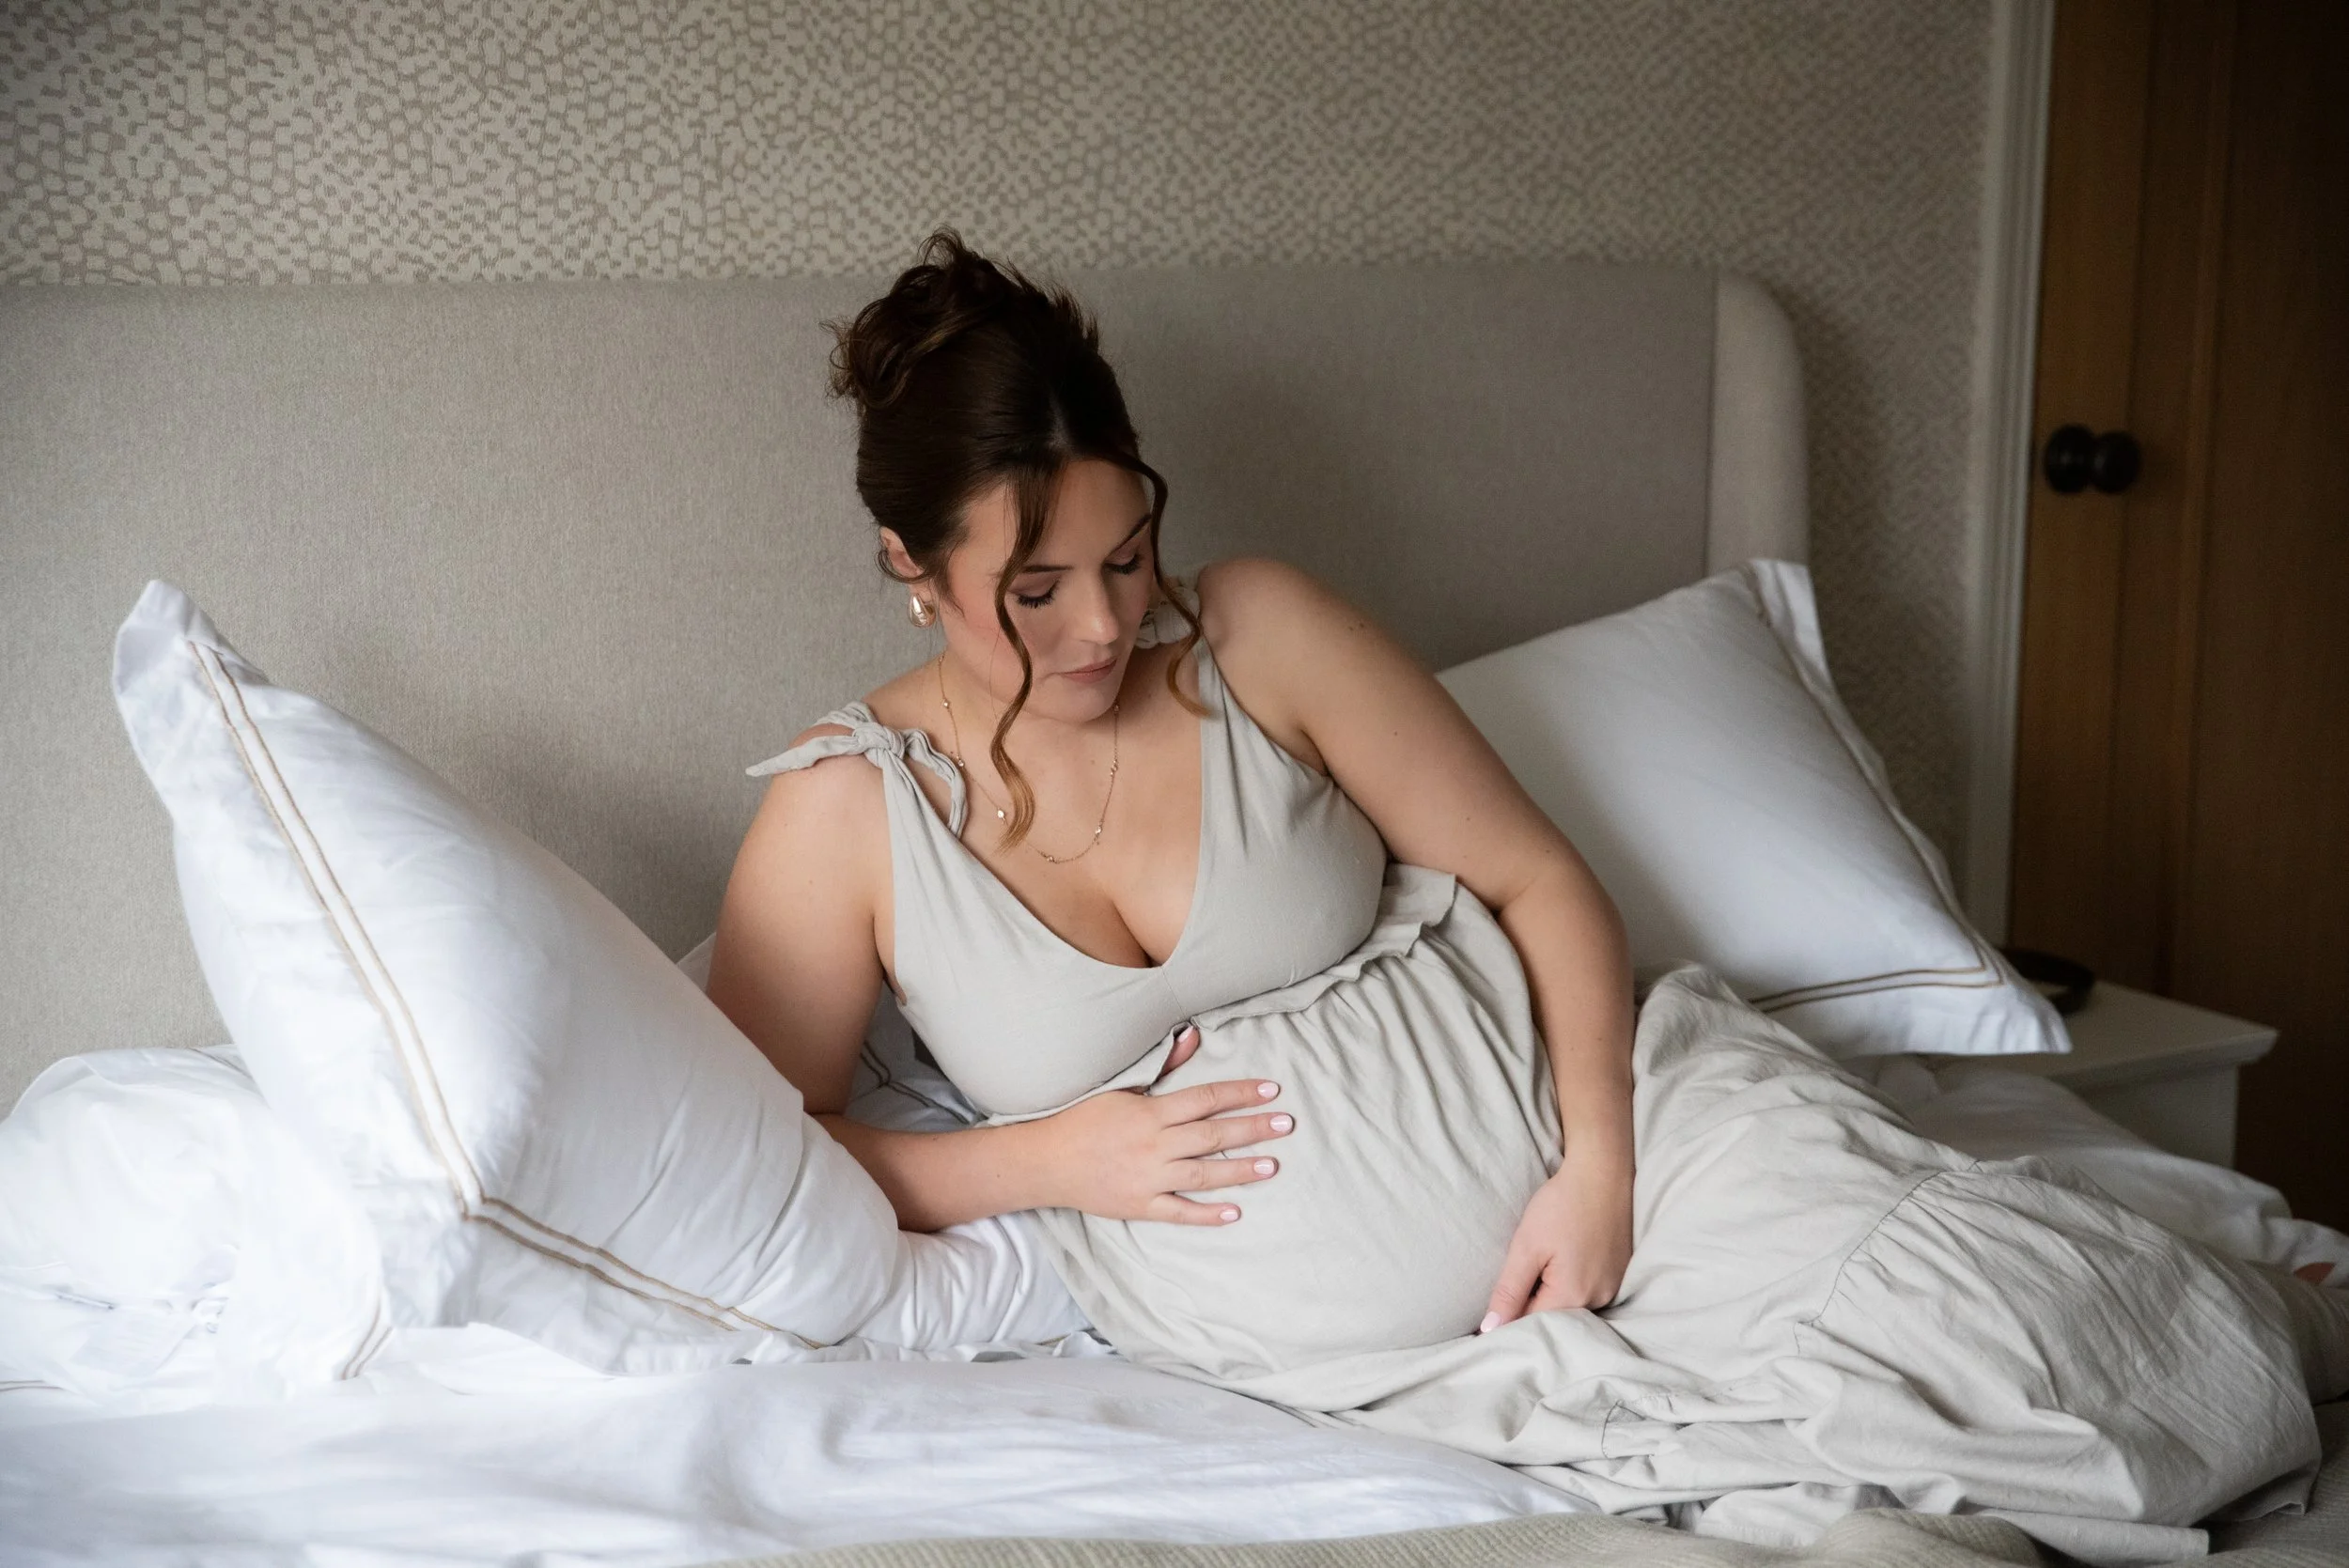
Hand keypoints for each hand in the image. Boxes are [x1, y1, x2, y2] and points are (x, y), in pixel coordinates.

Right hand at [1034, 1025, 1293, 1224]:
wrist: (1046, 1162)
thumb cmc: (1084, 1119)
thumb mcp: (1122, 1087)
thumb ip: (1163, 1066)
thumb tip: (1193, 1035)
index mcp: (1150, 1113)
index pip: (1204, 1099)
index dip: (1240, 1094)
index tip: (1271, 1091)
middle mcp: (1153, 1146)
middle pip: (1212, 1136)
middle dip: (1252, 1129)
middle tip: (1285, 1125)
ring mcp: (1148, 1178)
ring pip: (1203, 1175)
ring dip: (1240, 1170)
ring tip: (1272, 1166)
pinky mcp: (1140, 1206)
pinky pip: (1179, 1212)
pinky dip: (1207, 1214)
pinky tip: (1235, 1212)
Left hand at [1480, 1145, 1632, 1329]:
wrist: (1602, 1173)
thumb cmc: (1562, 1205)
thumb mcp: (1527, 1246)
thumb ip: (1509, 1291)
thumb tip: (1490, 1329)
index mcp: (1574, 1295)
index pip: (1532, 1325)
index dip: (1509, 1320)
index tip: (1493, 1310)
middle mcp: (1599, 1299)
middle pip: (1554, 1319)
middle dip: (1530, 1308)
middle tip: (1515, 1282)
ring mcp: (1612, 1288)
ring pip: (1570, 1306)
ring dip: (1551, 1295)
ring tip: (1540, 1266)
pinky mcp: (1618, 1275)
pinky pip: (1587, 1292)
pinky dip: (1569, 1284)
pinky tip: (1562, 1260)